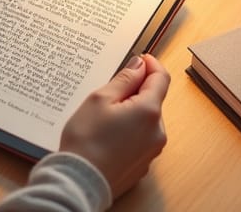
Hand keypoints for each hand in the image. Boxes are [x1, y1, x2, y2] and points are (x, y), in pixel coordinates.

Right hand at [59, 54, 169, 198]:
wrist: (80, 182)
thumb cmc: (85, 140)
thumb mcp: (100, 99)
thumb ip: (124, 80)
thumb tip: (139, 66)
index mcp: (149, 111)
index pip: (160, 79)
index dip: (151, 64)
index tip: (141, 58)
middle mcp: (157, 132)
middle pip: (152, 101)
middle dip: (135, 92)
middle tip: (107, 94)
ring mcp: (151, 151)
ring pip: (145, 121)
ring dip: (131, 113)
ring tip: (102, 120)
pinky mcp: (142, 165)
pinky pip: (139, 140)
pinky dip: (127, 132)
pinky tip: (106, 137)